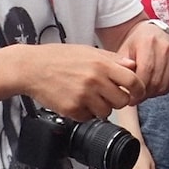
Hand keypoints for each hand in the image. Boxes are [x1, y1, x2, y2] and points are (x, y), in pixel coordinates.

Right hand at [16, 43, 145, 120]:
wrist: (31, 68)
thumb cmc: (58, 57)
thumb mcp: (88, 51)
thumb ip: (112, 59)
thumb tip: (132, 65)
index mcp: (101, 64)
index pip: (133, 81)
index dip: (138, 90)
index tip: (135, 93)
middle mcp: (94, 80)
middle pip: (122, 101)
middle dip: (117, 100)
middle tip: (107, 95)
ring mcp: (83, 96)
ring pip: (106, 112)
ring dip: (101, 108)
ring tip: (88, 97)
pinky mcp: (71, 109)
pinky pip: (88, 118)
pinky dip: (84, 113)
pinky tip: (76, 101)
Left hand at [114, 20, 168, 100]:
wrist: (152, 34)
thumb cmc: (136, 43)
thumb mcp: (124, 51)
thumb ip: (122, 67)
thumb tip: (122, 85)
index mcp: (149, 42)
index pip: (146, 70)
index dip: (138, 88)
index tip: (130, 97)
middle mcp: (165, 48)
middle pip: (156, 80)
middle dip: (144, 93)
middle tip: (135, 97)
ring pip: (164, 85)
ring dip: (152, 93)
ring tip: (143, 92)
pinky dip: (161, 90)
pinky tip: (152, 87)